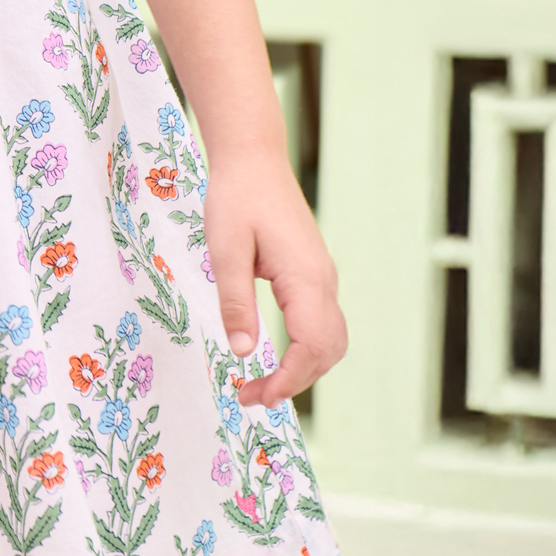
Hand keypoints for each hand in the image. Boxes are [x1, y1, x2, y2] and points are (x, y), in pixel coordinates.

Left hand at [202, 148, 347, 409]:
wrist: (253, 158)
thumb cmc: (235, 198)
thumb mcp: (225, 250)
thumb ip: (235, 302)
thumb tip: (242, 354)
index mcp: (306, 278)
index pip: (312, 347)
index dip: (289, 380)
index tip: (256, 396)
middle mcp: (324, 281)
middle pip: (327, 351)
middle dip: (295, 382)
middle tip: (250, 396)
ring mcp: (322, 276)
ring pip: (329, 339)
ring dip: (302, 368)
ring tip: (262, 383)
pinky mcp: (313, 272)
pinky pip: (321, 322)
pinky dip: (305, 349)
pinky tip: (277, 355)